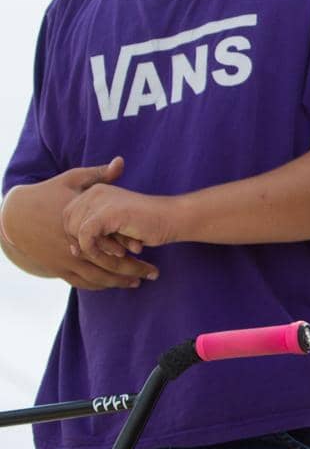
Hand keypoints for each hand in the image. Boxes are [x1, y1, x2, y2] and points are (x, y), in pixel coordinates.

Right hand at [1, 158, 157, 288]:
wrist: (16, 216)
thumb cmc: (47, 194)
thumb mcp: (71, 180)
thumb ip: (98, 174)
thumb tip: (120, 162)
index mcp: (80, 225)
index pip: (111, 240)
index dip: (130, 245)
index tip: (147, 246)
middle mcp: (72, 246)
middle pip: (108, 265)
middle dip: (133, 270)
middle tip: (153, 273)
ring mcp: (64, 260)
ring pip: (97, 279)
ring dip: (119, 282)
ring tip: (138, 282)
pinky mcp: (57, 268)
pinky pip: (81, 283)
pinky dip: (99, 286)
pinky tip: (114, 284)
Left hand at [62, 182, 177, 273]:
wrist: (173, 218)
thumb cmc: (149, 225)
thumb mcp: (117, 226)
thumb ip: (95, 231)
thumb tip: (73, 250)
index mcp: (94, 191)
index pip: (67, 216)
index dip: (77, 236)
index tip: (96, 249)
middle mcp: (94, 192)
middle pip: (67, 223)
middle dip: (82, 243)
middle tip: (106, 253)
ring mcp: (100, 201)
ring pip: (76, 231)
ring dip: (94, 248)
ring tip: (117, 253)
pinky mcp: (107, 213)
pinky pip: (87, 237)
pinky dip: (98, 250)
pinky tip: (118, 253)